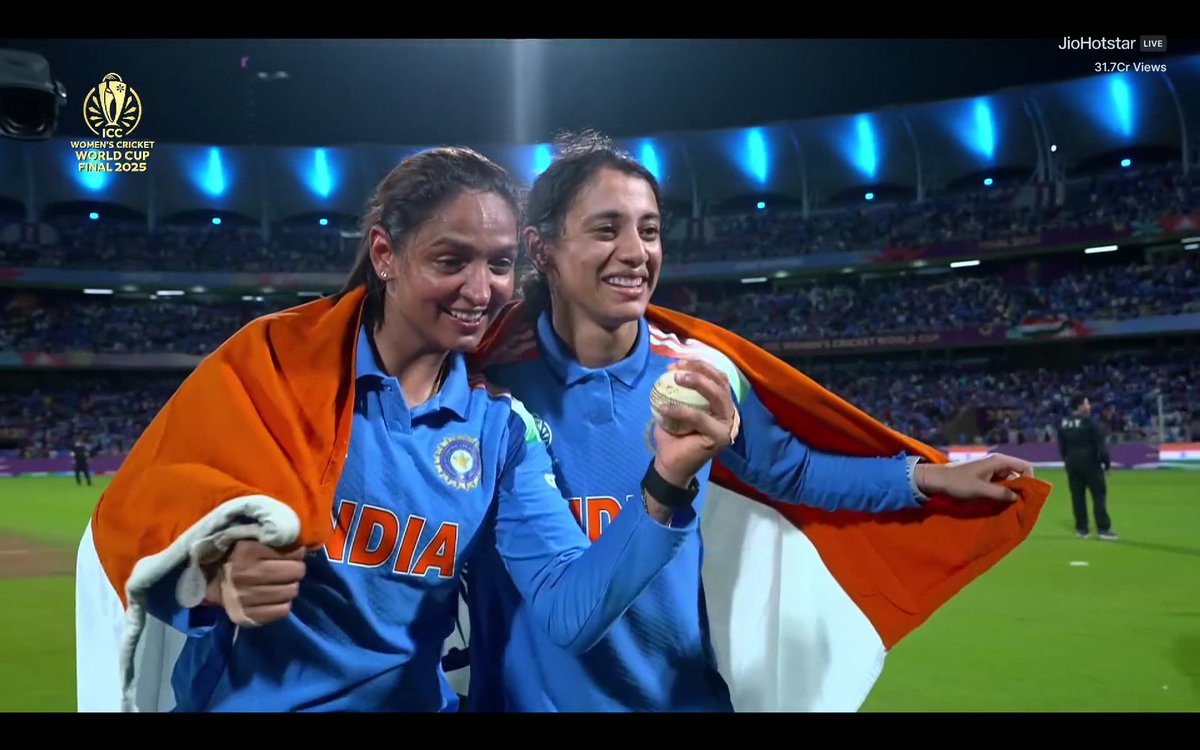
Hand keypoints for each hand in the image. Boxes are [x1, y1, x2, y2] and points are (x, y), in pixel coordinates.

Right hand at [203, 540, 305, 626]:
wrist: (209, 581)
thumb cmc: (237, 556)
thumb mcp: (252, 537)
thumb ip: (275, 537)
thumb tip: (302, 545)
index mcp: (246, 551)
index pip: (292, 553)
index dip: (296, 553)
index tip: (291, 554)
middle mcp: (245, 575)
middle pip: (295, 573)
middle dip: (295, 570)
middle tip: (288, 570)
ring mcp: (244, 598)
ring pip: (291, 592)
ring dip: (290, 587)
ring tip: (279, 583)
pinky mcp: (246, 617)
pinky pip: (282, 611)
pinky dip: (283, 604)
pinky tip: (274, 598)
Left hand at [651, 359, 739, 488]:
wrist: (670, 464)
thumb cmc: (673, 435)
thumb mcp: (676, 406)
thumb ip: (680, 390)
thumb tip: (672, 367)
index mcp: (721, 405)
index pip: (718, 378)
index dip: (700, 366)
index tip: (678, 362)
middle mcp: (729, 413)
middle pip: (720, 383)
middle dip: (700, 370)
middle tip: (677, 368)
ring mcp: (727, 426)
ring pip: (717, 396)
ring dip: (697, 382)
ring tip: (675, 378)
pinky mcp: (720, 437)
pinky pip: (700, 418)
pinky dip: (681, 410)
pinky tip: (663, 408)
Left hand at [914, 453, 1033, 502]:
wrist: (936, 480)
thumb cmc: (958, 483)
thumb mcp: (981, 491)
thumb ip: (1001, 494)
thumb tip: (1017, 498)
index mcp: (999, 461)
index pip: (1025, 467)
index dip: (1029, 481)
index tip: (1025, 496)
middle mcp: (998, 463)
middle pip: (1018, 474)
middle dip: (1019, 488)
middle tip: (1016, 504)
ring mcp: (991, 469)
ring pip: (1009, 480)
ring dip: (1009, 492)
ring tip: (1006, 504)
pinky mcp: (984, 476)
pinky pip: (999, 483)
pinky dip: (1000, 492)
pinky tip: (996, 501)